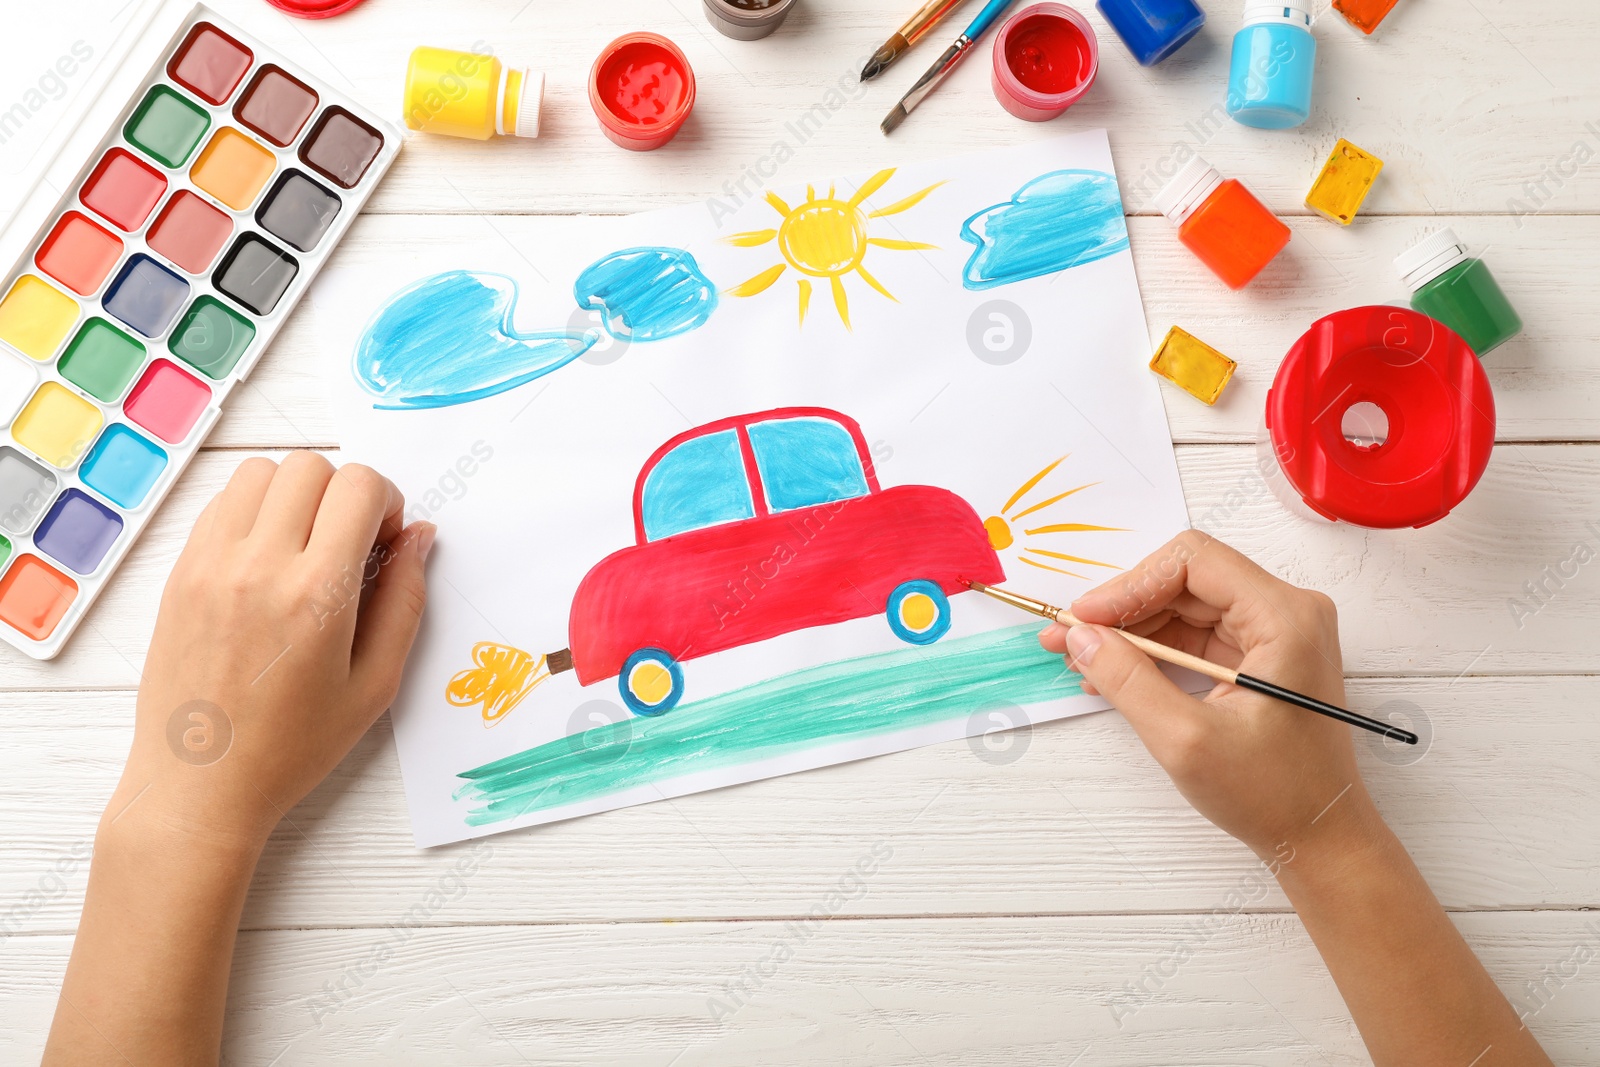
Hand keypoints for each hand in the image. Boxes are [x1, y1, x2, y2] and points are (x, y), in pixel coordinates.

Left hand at [106, 452, 432, 851]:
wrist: (199, 784)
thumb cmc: (291, 747)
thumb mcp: (374, 684)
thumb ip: (406, 601)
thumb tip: (420, 537)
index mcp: (315, 595)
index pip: (357, 486)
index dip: (386, 501)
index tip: (387, 538)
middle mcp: (257, 567)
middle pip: (311, 466)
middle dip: (345, 492)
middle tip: (352, 541)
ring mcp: (210, 565)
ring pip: (260, 472)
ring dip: (296, 493)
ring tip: (307, 543)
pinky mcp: (181, 573)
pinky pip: (221, 504)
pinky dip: (254, 511)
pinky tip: (269, 558)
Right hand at [1040, 531, 1375, 859]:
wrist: (1321, 839)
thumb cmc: (1276, 795)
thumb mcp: (1187, 740)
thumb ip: (1128, 681)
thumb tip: (1081, 637)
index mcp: (1285, 618)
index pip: (1193, 562)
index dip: (1130, 583)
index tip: (1086, 617)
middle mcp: (1287, 613)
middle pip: (1185, 580)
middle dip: (1123, 608)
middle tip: (1069, 636)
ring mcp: (1276, 633)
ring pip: (1185, 606)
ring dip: (1132, 630)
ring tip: (1081, 657)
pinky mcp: (1261, 656)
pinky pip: (1196, 635)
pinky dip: (1153, 651)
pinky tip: (1114, 673)